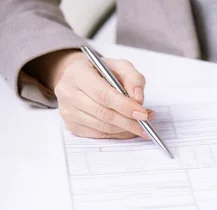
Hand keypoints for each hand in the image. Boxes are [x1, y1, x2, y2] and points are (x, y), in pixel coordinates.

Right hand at [34, 50, 152, 138]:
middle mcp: (68, 93)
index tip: (142, 113)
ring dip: (126, 128)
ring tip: (142, 123)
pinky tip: (129, 127)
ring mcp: (68, 111)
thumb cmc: (100, 72)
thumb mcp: (119, 66)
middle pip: (103, 113)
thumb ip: (133, 78)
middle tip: (146, 123)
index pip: (103, 94)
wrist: (78, 79)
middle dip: (129, 121)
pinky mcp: (72, 126)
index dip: (125, 106)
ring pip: (103, 127)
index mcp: (78, 73)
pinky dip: (118, 134)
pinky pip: (100, 135)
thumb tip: (138, 98)